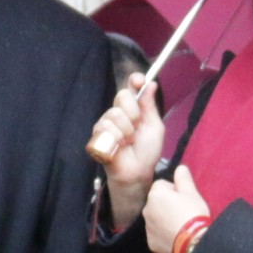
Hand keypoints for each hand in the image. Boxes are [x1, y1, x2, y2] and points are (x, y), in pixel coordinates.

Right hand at [90, 73, 165, 229]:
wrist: (136, 171)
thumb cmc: (147, 151)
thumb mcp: (155, 127)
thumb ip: (150, 106)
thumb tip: (152, 84)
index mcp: (135, 108)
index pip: (131, 87)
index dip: (134, 80)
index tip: (139, 80)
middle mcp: (120, 112)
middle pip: (122, 96)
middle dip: (133, 112)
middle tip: (137, 127)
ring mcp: (107, 122)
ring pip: (114, 114)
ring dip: (126, 130)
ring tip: (128, 142)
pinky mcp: (97, 134)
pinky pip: (105, 127)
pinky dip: (116, 138)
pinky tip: (119, 146)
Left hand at [142, 163, 210, 252]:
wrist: (192, 243)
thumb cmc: (192, 214)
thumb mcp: (192, 193)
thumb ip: (183, 178)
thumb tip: (180, 167)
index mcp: (155, 194)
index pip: (162, 185)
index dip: (174, 190)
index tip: (184, 198)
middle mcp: (146, 209)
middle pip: (157, 201)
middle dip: (167, 204)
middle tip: (183, 211)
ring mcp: (147, 227)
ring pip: (155, 217)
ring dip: (164, 218)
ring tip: (180, 225)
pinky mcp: (150, 242)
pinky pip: (156, 233)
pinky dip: (163, 233)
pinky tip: (175, 236)